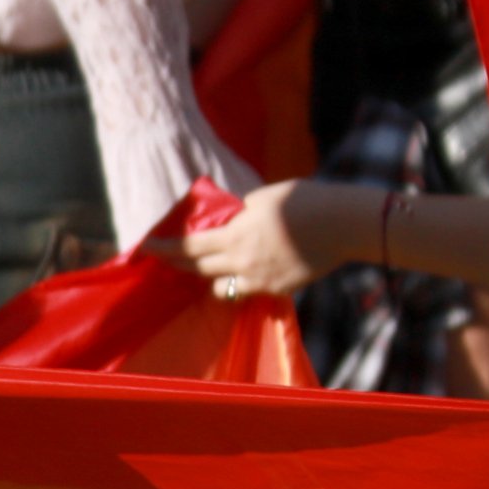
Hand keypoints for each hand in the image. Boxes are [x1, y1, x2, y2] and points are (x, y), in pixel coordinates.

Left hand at [179, 180, 328, 296]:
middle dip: (180, 265)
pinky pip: (249, 290)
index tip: (146, 248)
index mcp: (235, 237)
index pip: (189, 247)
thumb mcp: (263, 198)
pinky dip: (242, 282)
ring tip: (209, 268)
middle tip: (167, 261)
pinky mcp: (278, 290)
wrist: (342, 224)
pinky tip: (246, 273)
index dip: (166, 248)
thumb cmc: (304, 201)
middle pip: (199, 270)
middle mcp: (241, 264)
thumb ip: (239, 213)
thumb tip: (227, 220)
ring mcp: (260, 281)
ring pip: (222, 288)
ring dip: (212, 278)